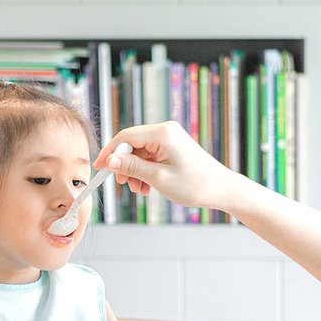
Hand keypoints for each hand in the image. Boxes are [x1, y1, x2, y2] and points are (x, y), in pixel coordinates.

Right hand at [95, 121, 238, 210]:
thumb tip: (110, 161)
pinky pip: (150, 156)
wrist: (221, 189)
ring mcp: (169, 138)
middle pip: (131, 144)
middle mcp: (165, 131)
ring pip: (139, 153)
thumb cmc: (195, 184)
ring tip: (139, 189)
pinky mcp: (172, 147)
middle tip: (123, 184)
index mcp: (162, 133)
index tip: (99, 168)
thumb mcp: (158, 178)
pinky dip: (144, 171)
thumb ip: (132, 167)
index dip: (109, 153)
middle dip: (124, 165)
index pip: (125, 137)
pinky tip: (147, 186)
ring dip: (135, 171)